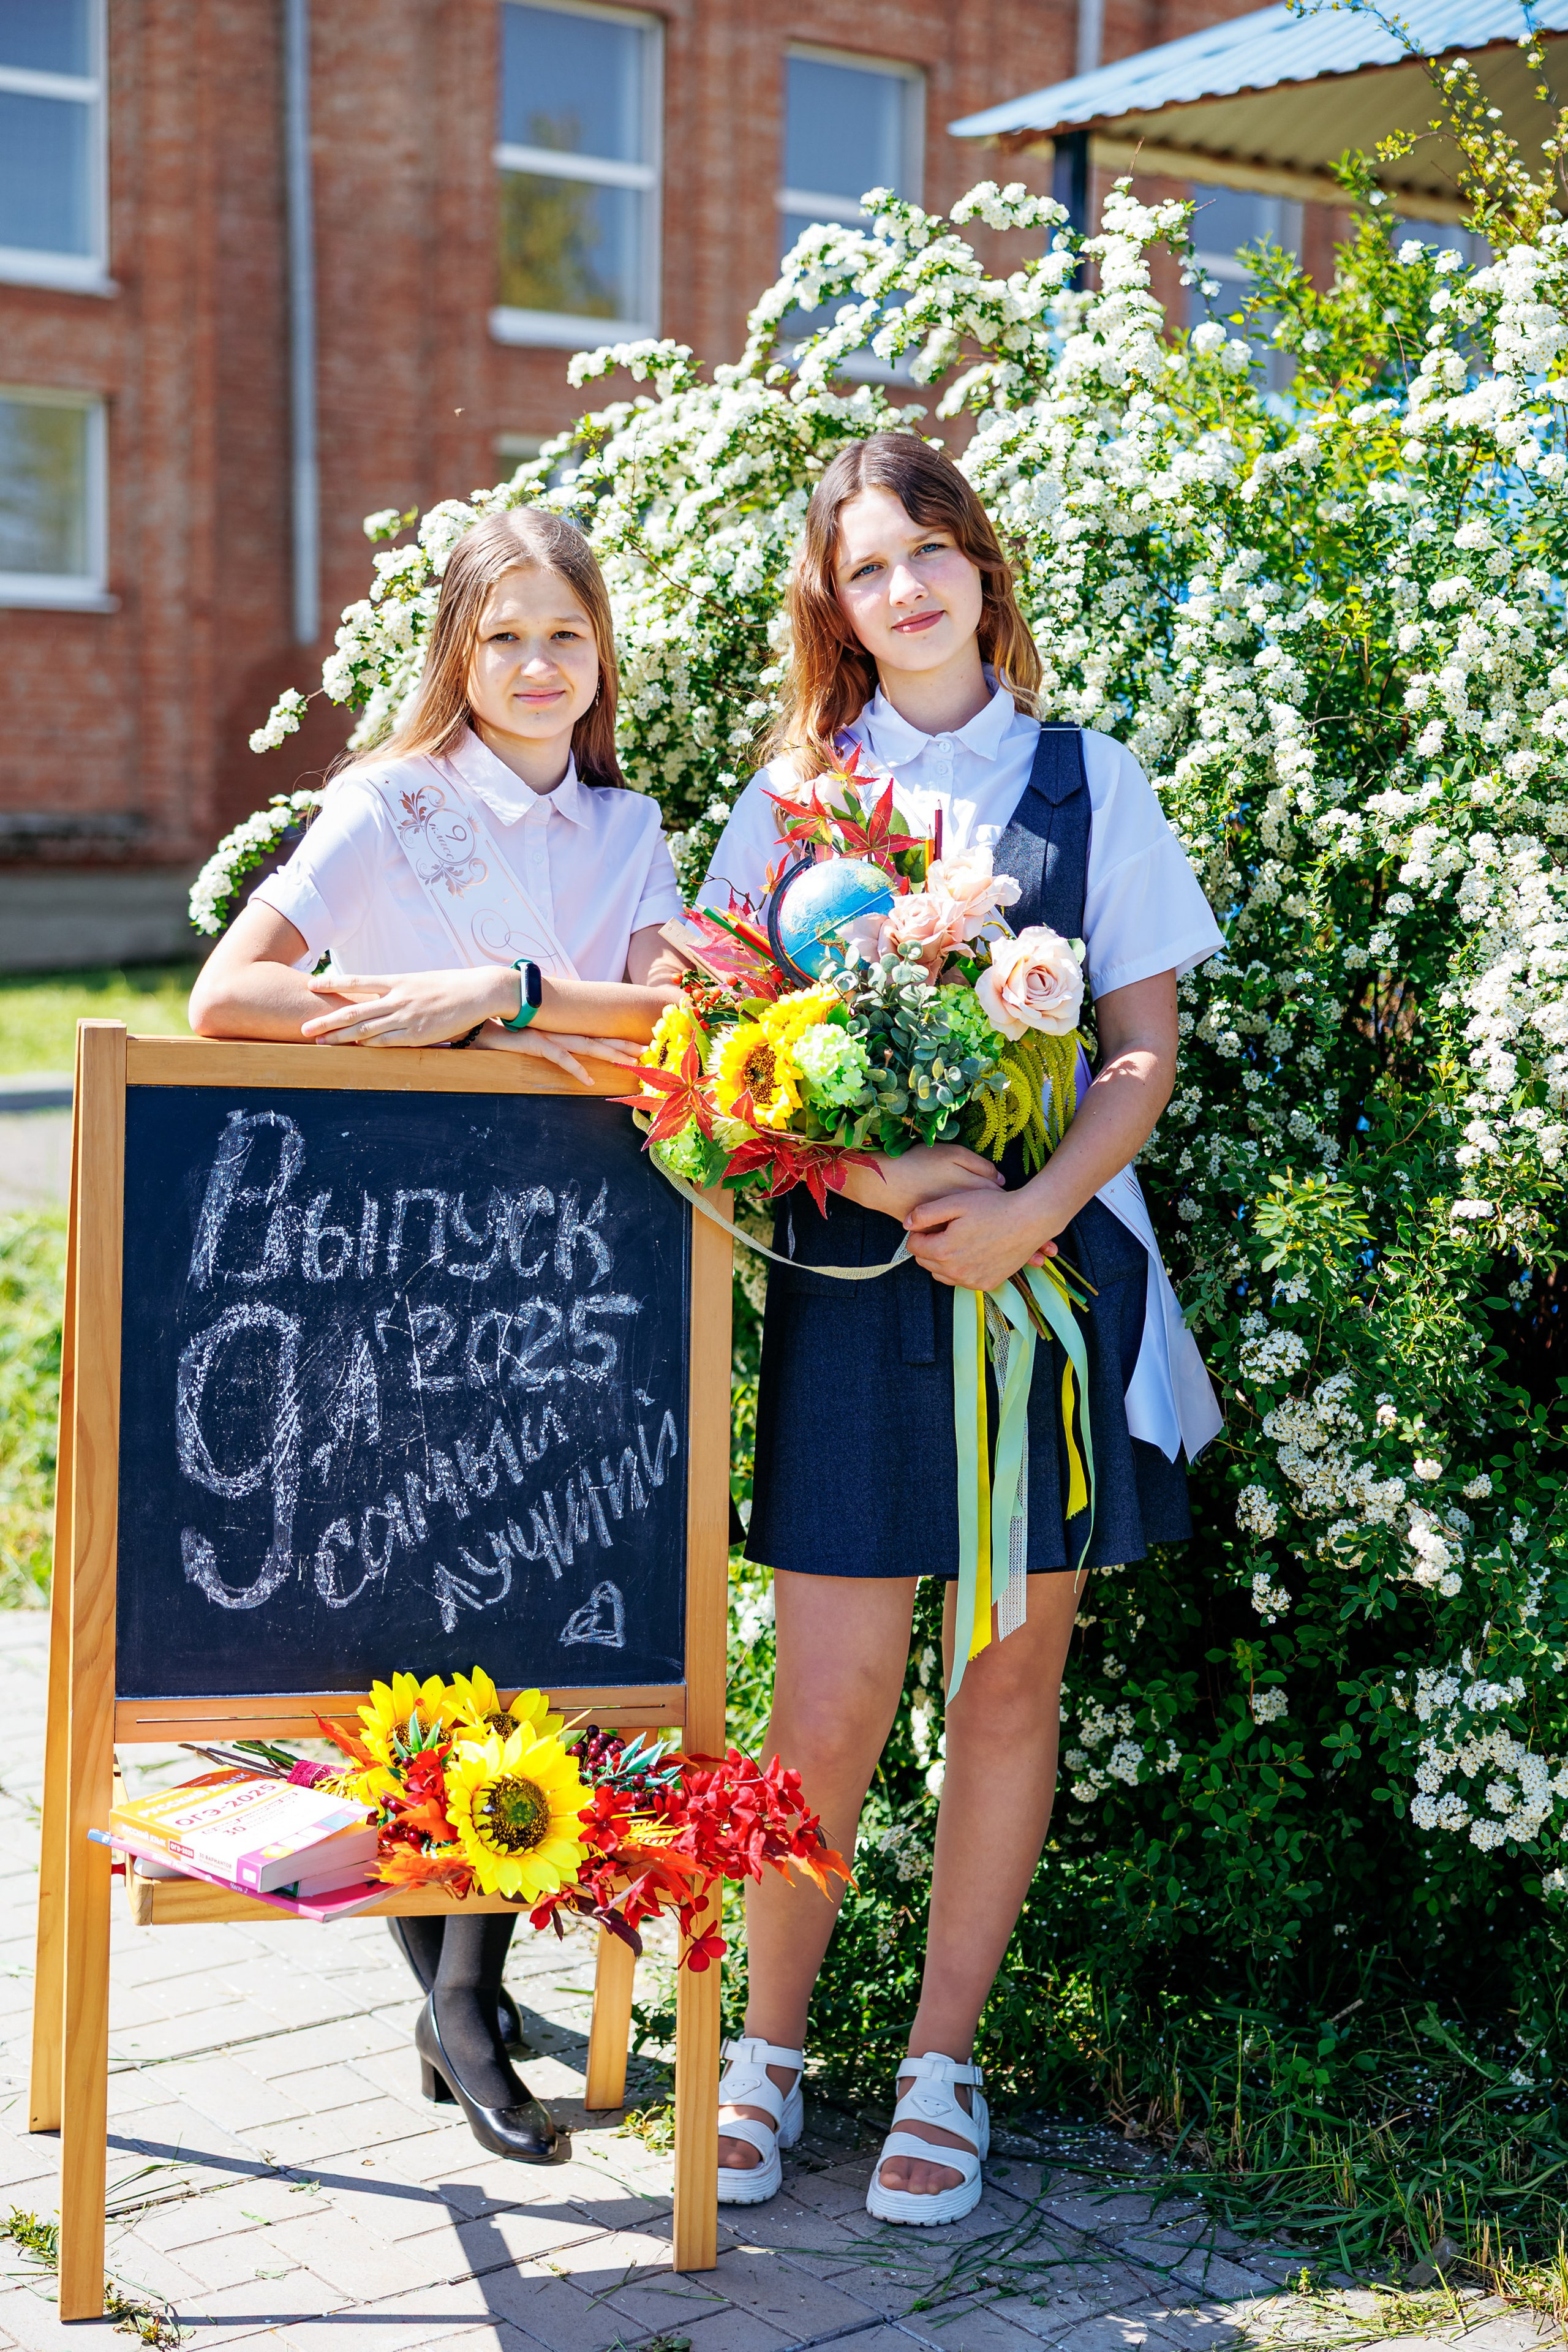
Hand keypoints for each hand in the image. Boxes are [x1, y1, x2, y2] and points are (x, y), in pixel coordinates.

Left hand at [301, 968, 512, 1045]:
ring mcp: (406, 1017)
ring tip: (320, 1042)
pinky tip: (353, 1049)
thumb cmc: (450, 986)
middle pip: (354, 1010)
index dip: (333, 983)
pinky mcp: (418, 1034)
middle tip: (304, 1027)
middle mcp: (397, 998)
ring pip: (365, 1028)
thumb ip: (398, 990)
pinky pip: (387, 1042)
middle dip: (326, 1020)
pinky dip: (369, 1045)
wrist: (477, 991)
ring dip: (340, 1037)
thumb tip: (380, 998)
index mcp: (397, 981)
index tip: (311, 985)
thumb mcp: (420, 982)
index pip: (357, 981)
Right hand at [470, 1024, 640, 1084]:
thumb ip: (538, 1041)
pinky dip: (574, 1068)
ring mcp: (547, 1036)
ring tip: (631, 1060)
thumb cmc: (497, 1028)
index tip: (633, 1044)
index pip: (591, 1034)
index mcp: (557, 1029)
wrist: (473, 1016)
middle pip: (596, 1038)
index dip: (612, 1039)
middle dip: (622, 1044)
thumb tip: (547, 1044)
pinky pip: (558, 1057)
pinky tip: (589, 1080)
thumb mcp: (523, 1036)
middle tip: (646, 1049)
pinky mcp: (533, 1043)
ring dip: (609, 1052)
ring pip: (585, 1045)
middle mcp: (556, 1030)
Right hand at [840, 1141, 1003, 1223]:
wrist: (884, 1183)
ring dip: (977, 1222)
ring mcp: (951, 1225)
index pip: (998, 1196)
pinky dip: (958, 1230)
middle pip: (989, 1214)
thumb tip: (1000, 1180)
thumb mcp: (952, 1153)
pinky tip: (956, 1221)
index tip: (998, 1189)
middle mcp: (966, 1213)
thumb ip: (979, 1165)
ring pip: (973, 1227)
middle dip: (992, 1209)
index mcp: (973, 1190)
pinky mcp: (937, 1233)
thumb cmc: (918, 1163)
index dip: (1000, 1193)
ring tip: (974, 1212)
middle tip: (989, 1202)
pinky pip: (954, 1234)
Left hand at [904, 1183, 1061, 1291]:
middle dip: (928, 1246)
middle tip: (945, 1229)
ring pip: (942, 1274)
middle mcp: (955, 1272)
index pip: (913, 1246)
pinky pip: (962, 1281)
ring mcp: (971, 1281)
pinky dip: (961, 1269)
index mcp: (943, 1250)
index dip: (919, 1232)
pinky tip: (971, 1251)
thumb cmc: (994, 1207)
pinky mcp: (986, 1284)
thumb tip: (906, 1224)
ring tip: (957, 1240)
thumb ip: (926, 1213)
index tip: (932, 1222)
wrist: (1030, 1220)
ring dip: (942, 1259)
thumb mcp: (956, 1202)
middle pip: (925, 1262)